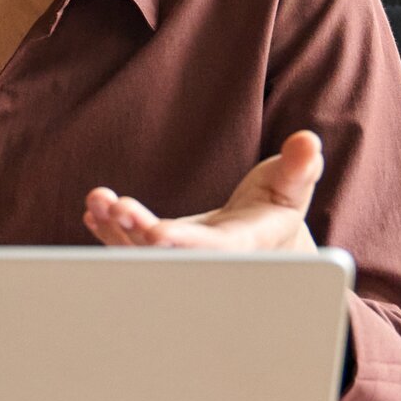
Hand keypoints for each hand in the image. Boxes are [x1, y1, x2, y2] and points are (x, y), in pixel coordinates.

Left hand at [82, 131, 324, 251]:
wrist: (266, 240)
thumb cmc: (280, 206)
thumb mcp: (295, 185)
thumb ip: (301, 166)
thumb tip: (307, 142)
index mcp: (243, 246)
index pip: (212, 249)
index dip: (184, 244)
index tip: (157, 234)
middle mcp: (207, 258)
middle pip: (169, 255)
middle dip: (138, 235)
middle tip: (115, 208)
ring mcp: (182, 256)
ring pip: (144, 252)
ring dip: (116, 229)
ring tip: (97, 199)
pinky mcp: (165, 249)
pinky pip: (132, 247)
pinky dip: (110, 232)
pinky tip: (92, 213)